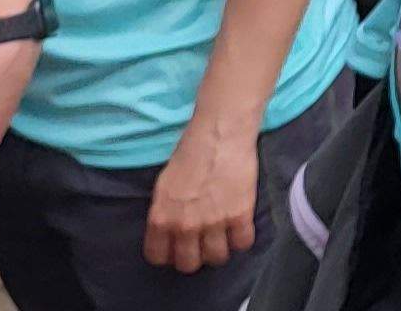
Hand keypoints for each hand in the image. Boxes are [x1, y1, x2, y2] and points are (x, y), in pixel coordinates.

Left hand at [143, 116, 256, 271]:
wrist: (219, 136)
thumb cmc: (189, 154)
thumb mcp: (163, 186)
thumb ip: (165, 212)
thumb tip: (170, 229)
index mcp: (161, 218)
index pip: (158, 257)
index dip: (168, 255)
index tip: (177, 248)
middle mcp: (185, 226)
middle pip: (189, 264)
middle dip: (195, 257)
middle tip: (201, 244)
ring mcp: (214, 223)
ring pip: (216, 258)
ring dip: (219, 250)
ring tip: (222, 238)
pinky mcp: (240, 215)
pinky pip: (243, 244)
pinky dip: (241, 239)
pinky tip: (239, 228)